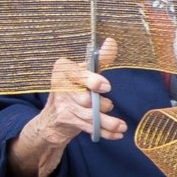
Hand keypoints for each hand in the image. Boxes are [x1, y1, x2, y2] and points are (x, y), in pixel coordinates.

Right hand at [32, 36, 124, 151]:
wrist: (53, 117)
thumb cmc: (73, 88)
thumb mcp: (84, 71)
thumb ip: (99, 59)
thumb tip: (112, 42)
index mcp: (63, 70)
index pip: (76, 73)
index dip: (91, 80)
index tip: (105, 87)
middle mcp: (60, 87)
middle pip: (84, 97)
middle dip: (100, 104)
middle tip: (109, 105)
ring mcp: (62, 106)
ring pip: (89, 115)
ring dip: (108, 122)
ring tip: (122, 126)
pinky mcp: (66, 121)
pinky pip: (89, 127)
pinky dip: (104, 132)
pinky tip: (117, 134)